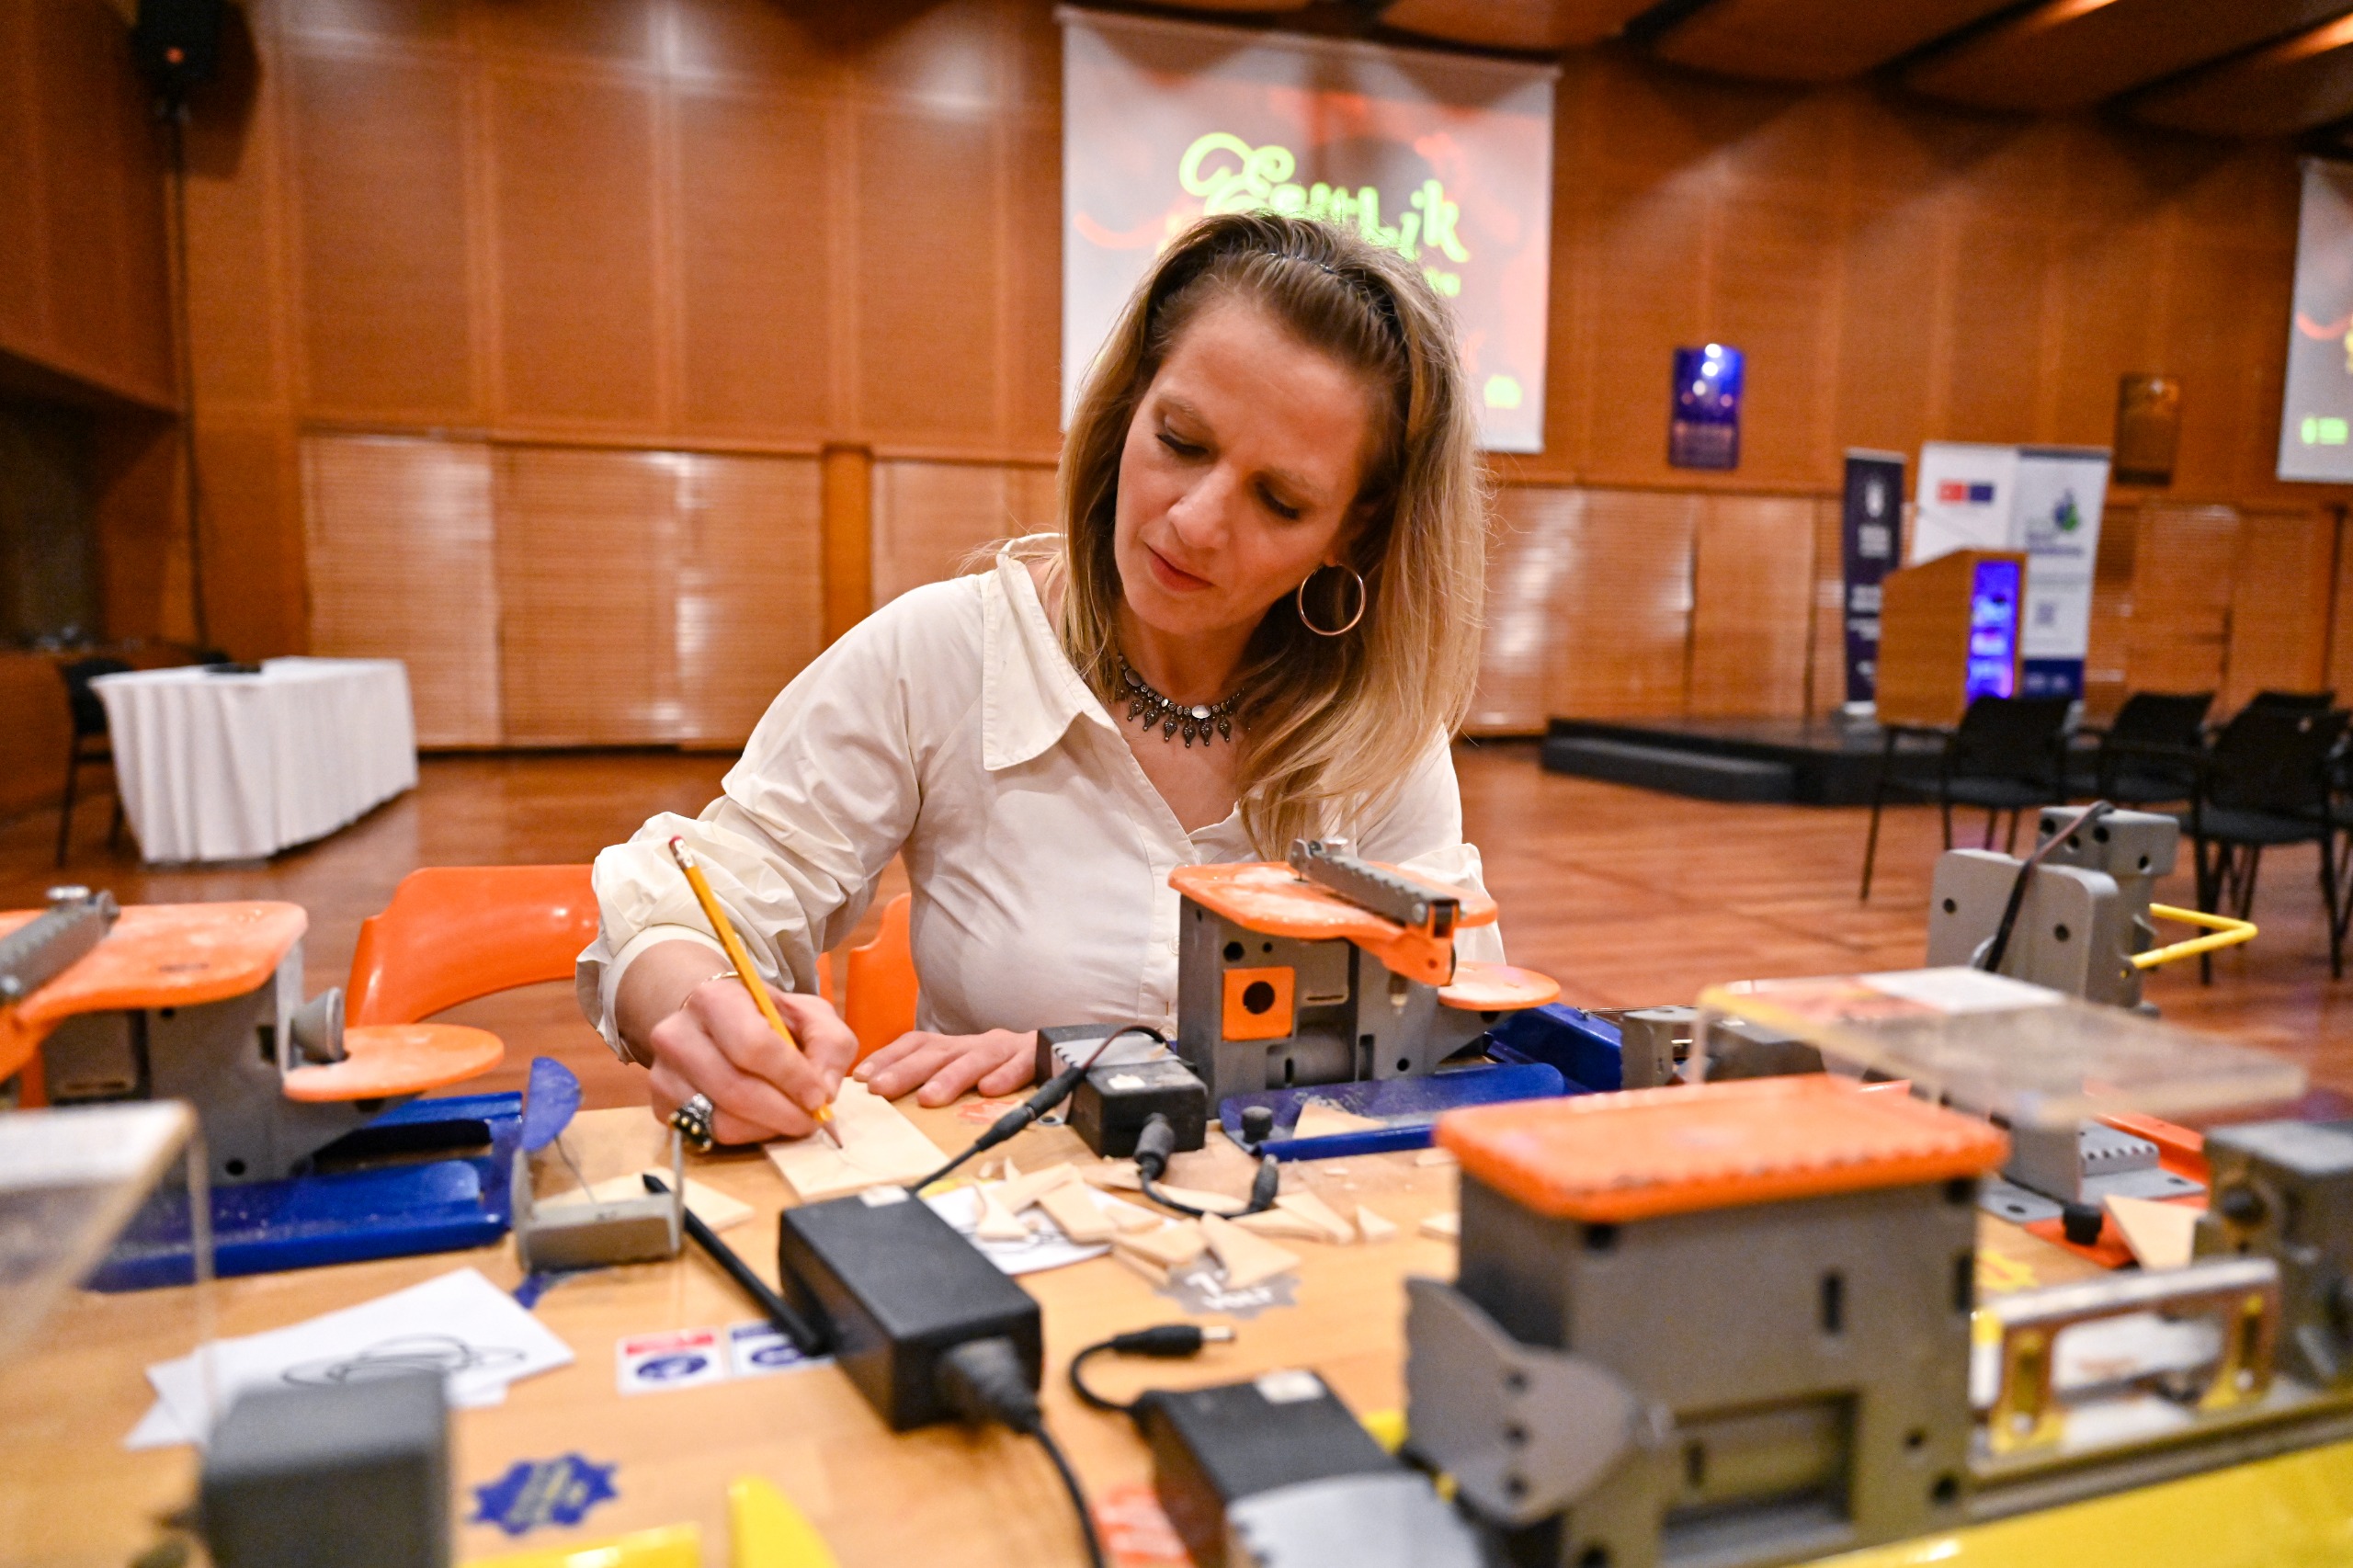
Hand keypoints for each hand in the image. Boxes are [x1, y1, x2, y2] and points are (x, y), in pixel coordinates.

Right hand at [645, 975, 860, 1144]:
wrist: (709, 1020)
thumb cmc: (765, 1016)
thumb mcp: (808, 1014)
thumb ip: (829, 1043)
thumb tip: (825, 1092)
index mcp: (715, 999)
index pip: (753, 1045)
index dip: (792, 1077)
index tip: (819, 1097)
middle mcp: (676, 1034)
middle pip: (736, 1089)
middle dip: (783, 1113)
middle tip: (811, 1121)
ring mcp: (662, 1073)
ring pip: (721, 1120)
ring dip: (766, 1129)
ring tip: (789, 1120)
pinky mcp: (659, 1105)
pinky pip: (707, 1134)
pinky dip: (744, 1136)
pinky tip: (761, 1121)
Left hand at [853, 1028, 1037, 1106]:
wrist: (1064, 1050)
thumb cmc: (1007, 1068)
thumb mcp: (968, 1069)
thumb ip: (937, 1078)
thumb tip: (888, 1097)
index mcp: (957, 1046)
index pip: (917, 1044)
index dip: (888, 1057)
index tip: (862, 1077)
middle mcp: (977, 1043)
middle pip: (938, 1052)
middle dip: (907, 1070)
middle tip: (881, 1089)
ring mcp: (1006, 1049)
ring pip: (976, 1059)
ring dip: (951, 1077)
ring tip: (930, 1098)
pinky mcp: (1036, 1057)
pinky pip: (1021, 1065)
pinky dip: (1006, 1076)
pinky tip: (991, 1090)